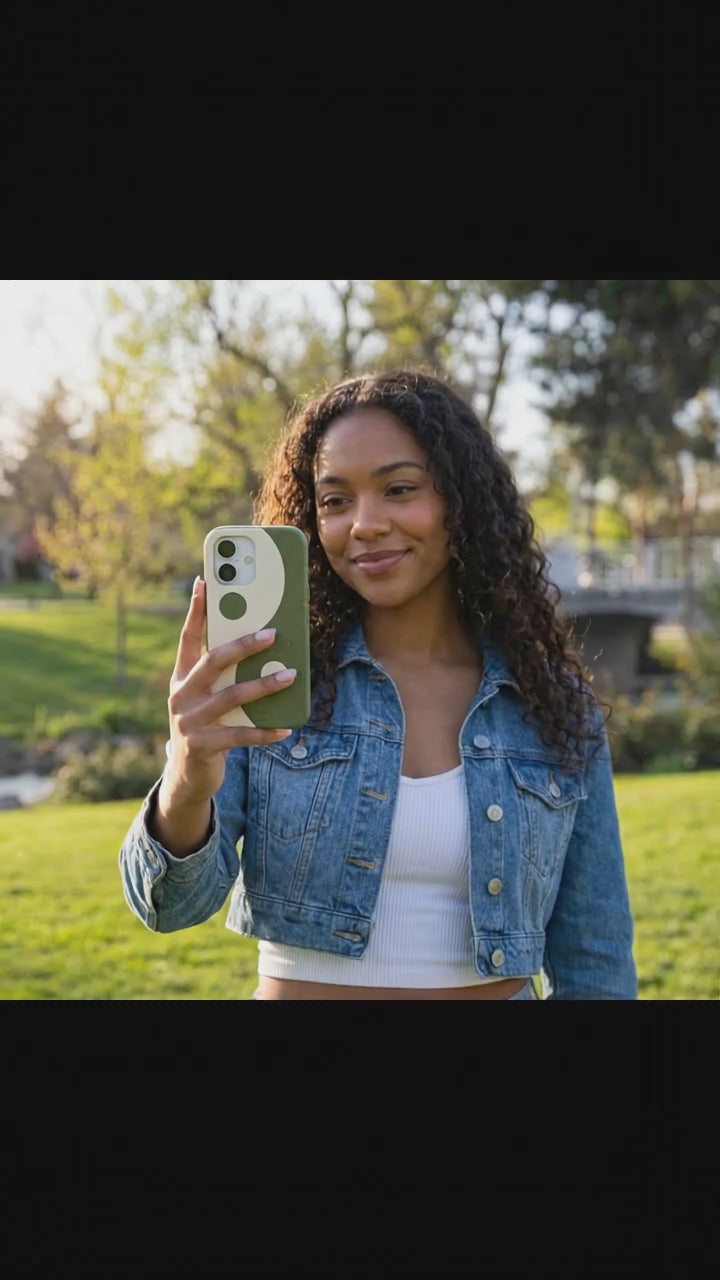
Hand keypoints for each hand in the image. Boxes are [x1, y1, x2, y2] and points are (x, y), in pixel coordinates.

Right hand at [162, 577, 295, 806]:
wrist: (187, 775)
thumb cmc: (206, 725)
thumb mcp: (207, 697)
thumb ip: (224, 676)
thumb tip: (263, 646)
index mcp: (181, 677)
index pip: (188, 638)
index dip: (196, 611)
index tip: (204, 582)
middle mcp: (181, 695)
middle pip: (213, 662)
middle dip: (243, 646)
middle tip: (272, 634)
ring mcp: (189, 721)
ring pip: (231, 697)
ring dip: (264, 686)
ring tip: (290, 676)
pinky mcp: (202, 745)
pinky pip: (240, 735)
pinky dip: (265, 732)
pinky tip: (287, 728)